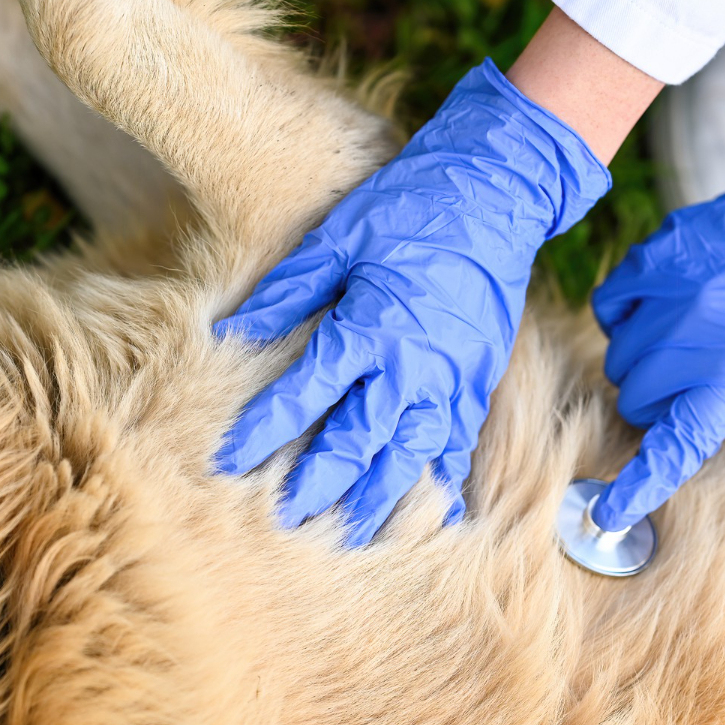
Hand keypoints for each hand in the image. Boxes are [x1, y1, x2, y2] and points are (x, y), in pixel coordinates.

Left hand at [215, 59, 609, 544]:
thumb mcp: (337, 237)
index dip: (263, 432)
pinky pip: (456, 445)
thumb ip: (286, 291)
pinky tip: (422, 508)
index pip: (303, 396)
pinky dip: (437, 480)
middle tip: (286, 519)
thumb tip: (233, 331)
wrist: (496, 191)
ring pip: (410, 458)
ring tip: (351, 534)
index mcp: (368, 327)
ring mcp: (453, 379)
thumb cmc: (409, 206)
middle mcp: (412, 366)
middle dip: (319, 486)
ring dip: (379, 500)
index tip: (228, 461)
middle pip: (357, 443)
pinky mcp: (481, 381)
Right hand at [591, 78, 724, 532]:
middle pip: (636, 398)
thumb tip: (682, 415)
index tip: (609, 513)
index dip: (640, 484)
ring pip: (618, 356)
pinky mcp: (654, 254)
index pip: (676, 442)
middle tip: (692, 385)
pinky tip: (656, 311)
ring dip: (641, 363)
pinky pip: (608, 305)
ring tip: (682, 343)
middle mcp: (694, 331)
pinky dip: (623, 318)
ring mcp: (669, 288)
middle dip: (657, 403)